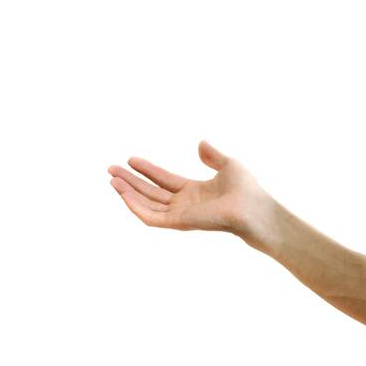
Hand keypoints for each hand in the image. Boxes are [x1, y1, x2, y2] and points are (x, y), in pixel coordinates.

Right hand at [107, 140, 275, 244]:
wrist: (253, 208)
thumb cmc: (247, 190)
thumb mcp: (228, 165)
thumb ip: (212, 156)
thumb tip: (201, 143)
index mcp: (195, 192)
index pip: (164, 180)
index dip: (147, 170)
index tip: (131, 159)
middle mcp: (185, 204)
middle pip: (151, 192)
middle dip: (131, 181)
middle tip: (111, 169)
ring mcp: (180, 214)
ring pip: (147, 204)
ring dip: (128, 193)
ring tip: (112, 180)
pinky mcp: (178, 223)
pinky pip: (150, 217)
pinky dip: (135, 206)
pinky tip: (123, 194)